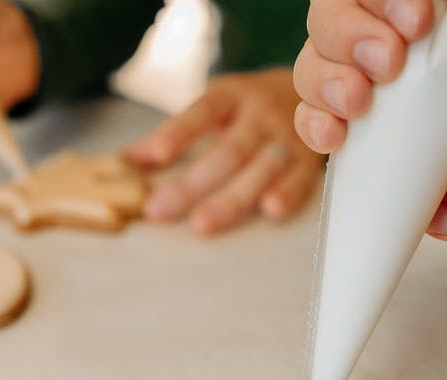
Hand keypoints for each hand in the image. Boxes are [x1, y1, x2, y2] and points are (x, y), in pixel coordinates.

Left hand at [125, 69, 325, 235]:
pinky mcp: (310, 158)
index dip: (179, 133)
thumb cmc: (251, 107)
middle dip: (192, 184)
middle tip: (160, 211)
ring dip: (233, 198)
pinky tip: (270, 212)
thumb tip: (126, 161)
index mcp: (231, 97)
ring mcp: (288, 136)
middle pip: (227, 151)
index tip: (155, 155)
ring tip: (203, 225)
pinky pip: (301, 177)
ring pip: (260, 168)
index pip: (202, 112)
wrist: (319, 88)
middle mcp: (260, 114)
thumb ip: (173, 133)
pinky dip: (288, 194)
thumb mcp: (215, 106)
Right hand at [290, 0, 446, 184]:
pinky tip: (336, 137)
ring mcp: (382, 83)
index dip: (368, 2)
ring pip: (313, 68)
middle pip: (326, 19)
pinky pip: (316, 122)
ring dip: (326, 84)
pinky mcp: (375, 134)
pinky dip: (315, 126)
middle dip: (346, 40)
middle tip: (390, 64)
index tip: (415, 19)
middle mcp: (397, 28)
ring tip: (360, 105)